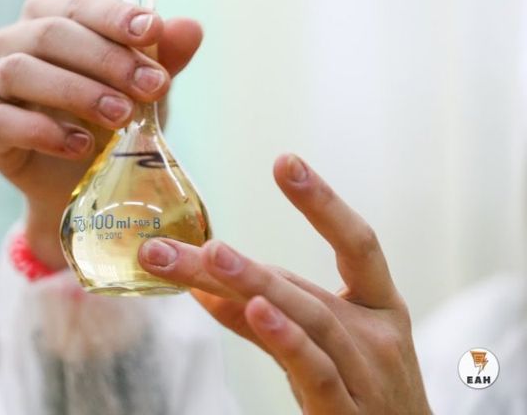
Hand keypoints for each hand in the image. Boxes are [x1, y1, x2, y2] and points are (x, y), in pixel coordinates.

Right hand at [0, 0, 202, 268]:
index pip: (77, 5)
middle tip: (151, 87)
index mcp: (52, 19)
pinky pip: (2, 122)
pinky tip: (83, 146)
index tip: (153, 30)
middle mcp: (15, 45)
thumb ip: (164, 58)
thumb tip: (192, 28)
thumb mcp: (145, 88)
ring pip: (19, 72)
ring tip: (121, 116)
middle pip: (50, 34)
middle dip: (106, 60)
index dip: (114, 16)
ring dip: (75, 91)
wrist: (89, 181)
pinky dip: (44, 132)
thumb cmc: (115, 119)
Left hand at [139, 154, 430, 413]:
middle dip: (235, 262)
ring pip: (307, 318)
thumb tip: (202, 285)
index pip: (359, 242)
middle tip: (171, 242)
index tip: (284, 161)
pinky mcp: (349, 414)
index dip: (323, 202)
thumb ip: (264, 318)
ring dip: (253, 284)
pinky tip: (256, 310)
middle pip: (301, 284)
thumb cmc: (363, 390)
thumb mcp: (325, 345)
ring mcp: (369, 373)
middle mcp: (378, 333)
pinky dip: (285, 338)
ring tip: (209, 256)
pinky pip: (315, 370)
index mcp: (379, 306)